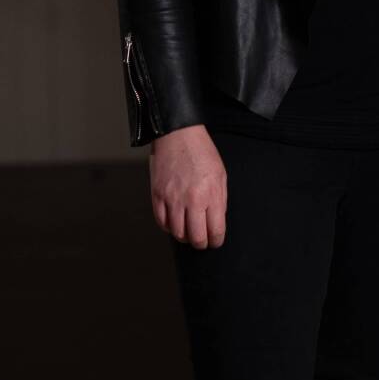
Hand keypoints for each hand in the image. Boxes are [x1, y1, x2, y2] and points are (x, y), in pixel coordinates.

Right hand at [149, 124, 226, 248]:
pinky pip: (161, 222)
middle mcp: (191, 200)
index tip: (215, 241)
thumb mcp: (220, 175)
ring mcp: (172, 198)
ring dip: (184, 237)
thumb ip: (220, 200)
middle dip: (201, 243)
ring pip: (177, 233)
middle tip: (202, 242)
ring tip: (189, 233)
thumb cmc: (202, 153)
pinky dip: (169, 227)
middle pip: (196, 237)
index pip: (215, 230)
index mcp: (211, 195)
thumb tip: (216, 221)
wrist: (178, 135)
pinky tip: (175, 224)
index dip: (216, 241)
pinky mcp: (157, 195)